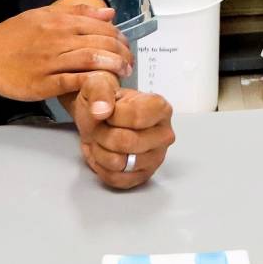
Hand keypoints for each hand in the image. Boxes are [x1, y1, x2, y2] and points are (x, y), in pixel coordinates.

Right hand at [0, 0, 130, 103]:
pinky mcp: (42, 83)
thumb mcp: (44, 15)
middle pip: (100, 43)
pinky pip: (73, 81)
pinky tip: (102, 86)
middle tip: (130, 63)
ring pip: (90, 60)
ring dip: (112, 67)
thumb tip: (109, 14)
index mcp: (59, 22)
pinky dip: (91, 83)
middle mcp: (57, 38)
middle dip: (121, 53)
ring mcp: (49, 61)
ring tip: (123, 73)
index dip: (118, 37)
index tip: (126, 47)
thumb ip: (78, 13)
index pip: (101, 26)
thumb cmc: (13, 36)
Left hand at [71, 71, 174, 189]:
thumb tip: (102, 110)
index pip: (135, 117)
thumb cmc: (104, 103)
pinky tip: (103, 153)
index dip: (111, 116)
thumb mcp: (98, 85)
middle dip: (102, 134)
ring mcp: (156, 158)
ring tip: (101, 140)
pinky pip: (115, 178)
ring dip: (99, 151)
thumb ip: (99, 92)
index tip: (106, 111)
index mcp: (160, 108)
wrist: (99, 120)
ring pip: (118, 163)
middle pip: (127, 142)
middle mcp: (164, 135)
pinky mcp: (143, 176)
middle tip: (99, 127)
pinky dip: (101, 167)